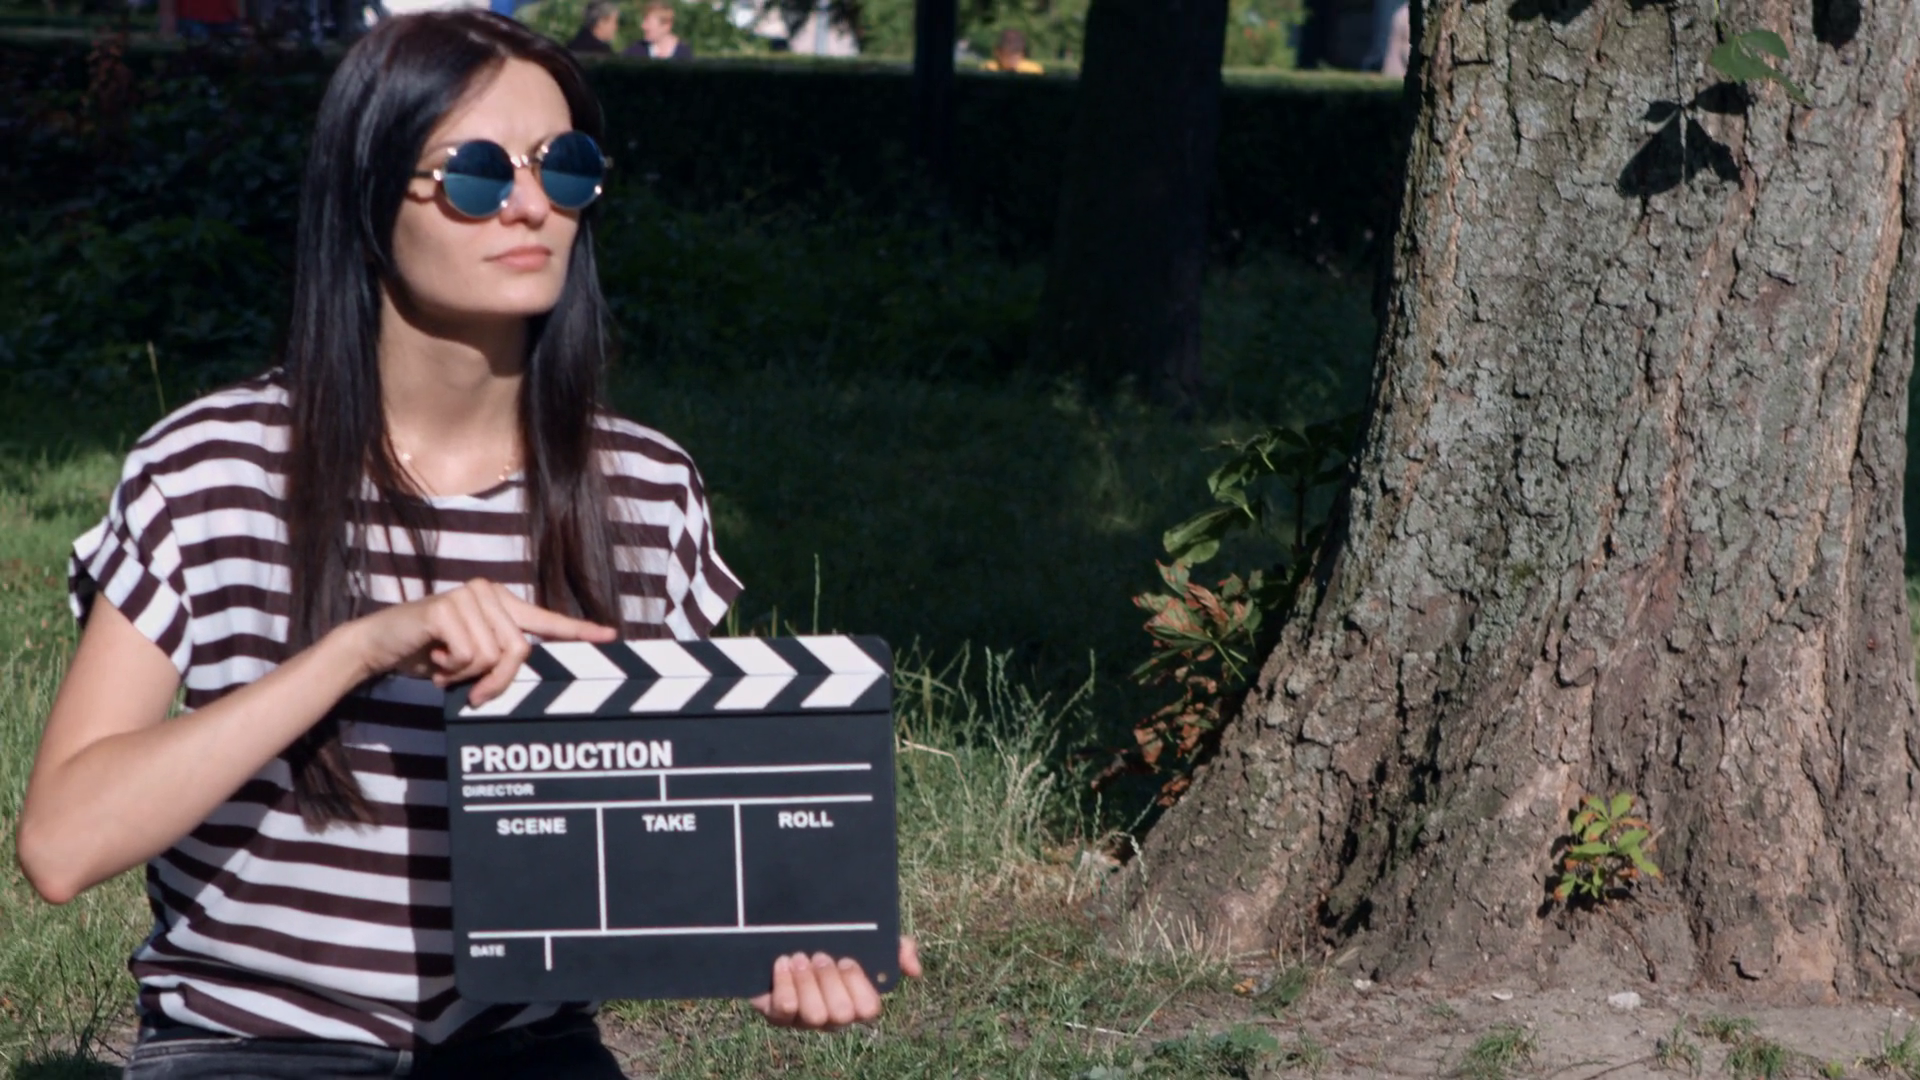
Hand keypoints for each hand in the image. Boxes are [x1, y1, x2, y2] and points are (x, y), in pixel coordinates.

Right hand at [343, 578, 616, 704]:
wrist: (380, 645)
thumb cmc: (428, 654)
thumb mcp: (471, 660)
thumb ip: (500, 662)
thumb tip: (524, 674)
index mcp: (501, 605)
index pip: (546, 619)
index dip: (579, 631)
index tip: (611, 636)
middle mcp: (489, 593)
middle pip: (520, 650)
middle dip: (496, 679)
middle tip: (472, 690)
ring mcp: (469, 596)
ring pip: (493, 655)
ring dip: (466, 674)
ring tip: (445, 666)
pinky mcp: (447, 607)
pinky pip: (469, 654)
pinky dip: (450, 668)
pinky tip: (434, 657)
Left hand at [749, 937, 921, 1030]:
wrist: (785, 936)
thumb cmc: (832, 941)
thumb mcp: (867, 938)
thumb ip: (897, 949)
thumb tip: (914, 971)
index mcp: (856, 1000)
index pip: (868, 1009)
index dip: (857, 985)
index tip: (847, 959)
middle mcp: (833, 1015)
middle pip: (840, 1014)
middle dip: (830, 981)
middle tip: (820, 955)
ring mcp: (805, 1018)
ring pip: (813, 1015)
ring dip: (806, 981)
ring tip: (800, 956)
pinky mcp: (778, 1015)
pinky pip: (783, 1010)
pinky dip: (785, 983)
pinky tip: (783, 962)